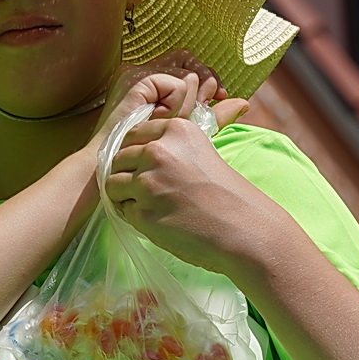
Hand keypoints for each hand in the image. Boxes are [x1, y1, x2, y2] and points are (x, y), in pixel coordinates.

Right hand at [93, 49, 244, 145]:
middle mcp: (141, 70)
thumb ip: (212, 115)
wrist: (112, 171)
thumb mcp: (184, 131)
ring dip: (189, 103)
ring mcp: (137, 73)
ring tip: (172, 122)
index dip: (207, 77)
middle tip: (204, 108)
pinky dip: (179, 105)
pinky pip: (177, 84)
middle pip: (190, 62)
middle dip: (205, 85)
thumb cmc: (144, 157)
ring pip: (188, 75)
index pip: (188, 62)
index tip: (218, 98)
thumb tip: (244, 102)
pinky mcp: (136, 80)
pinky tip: (163, 119)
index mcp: (150, 79)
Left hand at [102, 89, 270, 276]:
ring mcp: (148, 183)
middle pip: (119, 158)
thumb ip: (172, 146)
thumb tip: (136, 150)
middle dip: (128, 173)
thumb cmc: (228, 195)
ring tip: (151, 205)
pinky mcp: (143, 213)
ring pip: (113, 183)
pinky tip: (159, 220)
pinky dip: (134, 217)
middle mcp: (158, 151)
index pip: (132, 134)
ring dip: (126, 195)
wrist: (245, 229)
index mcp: (176, 130)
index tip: (144, 166)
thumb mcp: (202, 152)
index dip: (134, 152)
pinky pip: (123, 210)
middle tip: (149, 190)